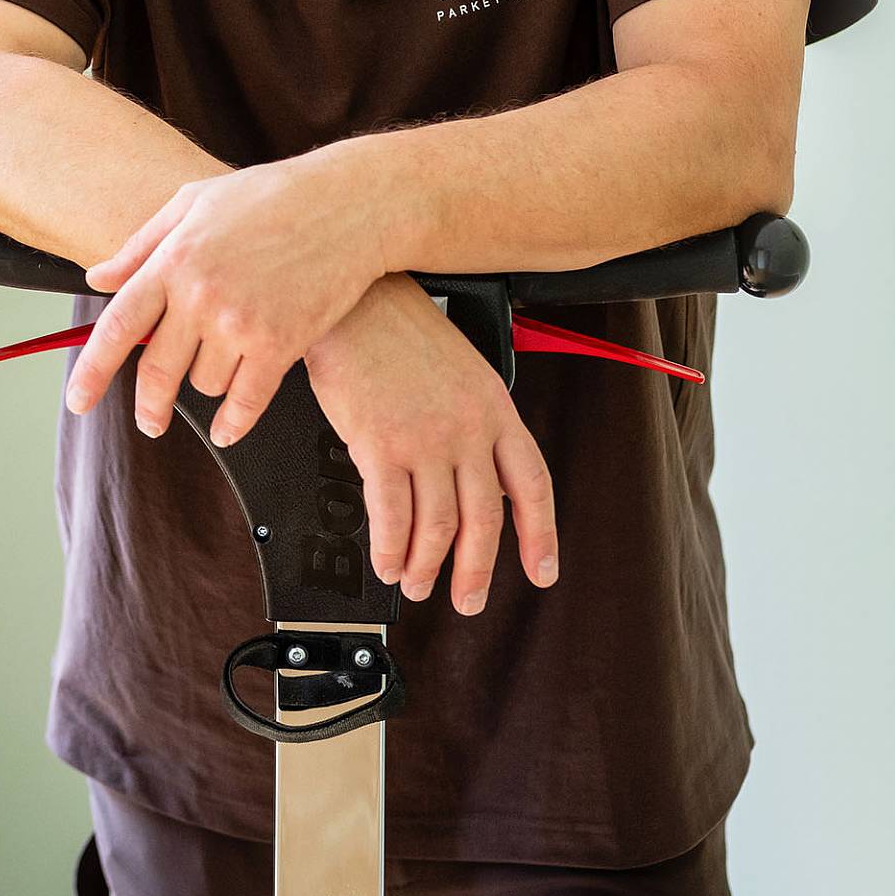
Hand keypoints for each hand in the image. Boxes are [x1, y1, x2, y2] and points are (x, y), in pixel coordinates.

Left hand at [70, 149, 384, 445]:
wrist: (345, 205)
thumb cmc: (267, 196)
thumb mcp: (192, 203)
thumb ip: (141, 245)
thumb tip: (97, 278)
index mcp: (173, 260)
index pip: (118, 327)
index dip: (92, 371)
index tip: (77, 401)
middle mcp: (201, 295)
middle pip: (157, 370)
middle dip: (149, 404)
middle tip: (150, 420)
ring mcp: (241, 322)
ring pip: (204, 383)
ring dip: (205, 384)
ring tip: (222, 361)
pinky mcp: (281, 343)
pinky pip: (247, 401)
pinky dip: (234, 422)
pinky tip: (227, 427)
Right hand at [305, 275, 558, 613]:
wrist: (353, 298)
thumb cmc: (395, 325)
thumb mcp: (458, 366)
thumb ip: (472, 418)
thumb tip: (471, 471)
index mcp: (494, 408)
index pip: (532, 485)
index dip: (540, 536)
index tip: (541, 571)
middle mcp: (467, 428)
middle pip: (484, 518)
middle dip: (476, 570)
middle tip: (467, 598)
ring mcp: (425, 438)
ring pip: (437, 525)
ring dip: (427, 565)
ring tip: (417, 582)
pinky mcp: (380, 443)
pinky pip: (391, 515)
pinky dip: (390, 548)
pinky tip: (387, 561)